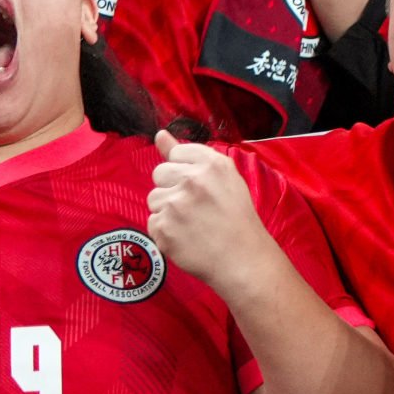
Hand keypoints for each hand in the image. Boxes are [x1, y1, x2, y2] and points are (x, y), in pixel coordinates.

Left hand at [142, 131, 282, 292]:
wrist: (242, 258)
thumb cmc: (236, 216)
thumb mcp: (223, 178)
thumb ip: (188, 156)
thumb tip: (158, 135)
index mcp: (212, 164)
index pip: (176, 153)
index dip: (185, 171)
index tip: (198, 186)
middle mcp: (193, 179)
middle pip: (159, 173)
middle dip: (171, 188)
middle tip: (194, 206)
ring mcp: (176, 204)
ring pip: (153, 199)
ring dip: (166, 210)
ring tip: (189, 223)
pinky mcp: (163, 227)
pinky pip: (152, 222)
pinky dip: (164, 231)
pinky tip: (184, 237)